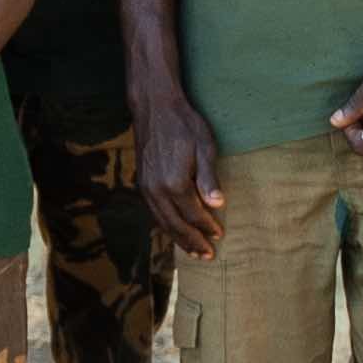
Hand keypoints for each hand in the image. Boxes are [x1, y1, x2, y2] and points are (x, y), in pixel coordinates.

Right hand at [134, 86, 225, 259]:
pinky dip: (165, 226)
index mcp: (175, 183)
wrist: (154, 107)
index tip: (220, 235)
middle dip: (193, 242)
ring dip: (178, 239)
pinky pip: (154, 213)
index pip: (194, 215)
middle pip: (176, 225)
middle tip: (208, 256)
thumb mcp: (205, 146)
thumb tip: (218, 204)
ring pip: (163, 222)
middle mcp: (156, 190)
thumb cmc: (184, 124)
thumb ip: (209, 178)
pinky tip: (174, 230)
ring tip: (192, 251)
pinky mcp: (142, 183)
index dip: (208, 227)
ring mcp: (146, 188)